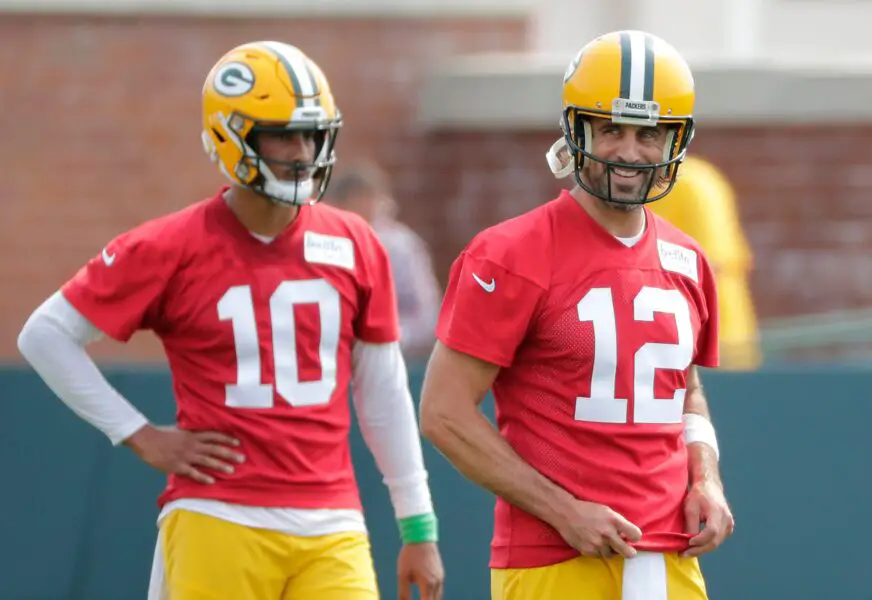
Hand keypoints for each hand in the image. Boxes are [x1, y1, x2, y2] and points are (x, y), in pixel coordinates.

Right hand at [124, 424, 243, 483]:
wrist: (146, 440)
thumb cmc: (161, 434)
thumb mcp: (179, 430)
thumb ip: (190, 433)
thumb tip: (198, 432)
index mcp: (193, 435)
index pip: (214, 436)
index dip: (226, 439)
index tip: (238, 443)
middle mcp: (192, 445)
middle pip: (215, 449)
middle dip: (229, 453)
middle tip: (242, 458)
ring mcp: (186, 456)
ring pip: (207, 461)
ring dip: (220, 465)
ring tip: (232, 470)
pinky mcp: (178, 466)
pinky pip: (193, 473)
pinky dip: (202, 477)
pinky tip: (212, 481)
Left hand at [397, 542, 443, 599]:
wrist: (421, 537)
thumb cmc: (409, 556)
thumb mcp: (403, 575)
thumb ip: (403, 594)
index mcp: (427, 584)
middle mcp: (437, 583)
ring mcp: (440, 578)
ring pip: (438, 598)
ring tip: (423, 598)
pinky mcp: (440, 573)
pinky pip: (439, 590)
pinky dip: (433, 596)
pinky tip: (426, 597)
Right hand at [555, 500, 642, 558]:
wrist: (565, 513)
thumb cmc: (587, 510)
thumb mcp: (606, 511)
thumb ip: (618, 523)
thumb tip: (627, 536)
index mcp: (614, 520)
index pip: (636, 535)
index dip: (635, 537)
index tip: (630, 537)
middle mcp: (607, 533)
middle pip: (628, 552)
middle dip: (629, 551)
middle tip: (627, 549)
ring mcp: (597, 544)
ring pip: (612, 555)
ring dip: (610, 550)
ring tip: (603, 541)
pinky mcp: (588, 551)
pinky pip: (599, 556)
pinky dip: (598, 551)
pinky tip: (593, 542)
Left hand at [682, 480, 734, 556]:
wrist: (710, 486)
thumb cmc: (698, 495)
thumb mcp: (691, 507)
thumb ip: (691, 525)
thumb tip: (687, 542)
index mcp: (718, 512)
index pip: (711, 532)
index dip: (699, 540)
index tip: (687, 544)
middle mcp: (727, 520)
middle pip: (714, 541)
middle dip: (699, 549)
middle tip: (684, 554)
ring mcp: (729, 525)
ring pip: (716, 543)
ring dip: (702, 549)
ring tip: (688, 552)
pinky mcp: (728, 528)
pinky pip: (718, 540)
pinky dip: (707, 544)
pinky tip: (696, 546)